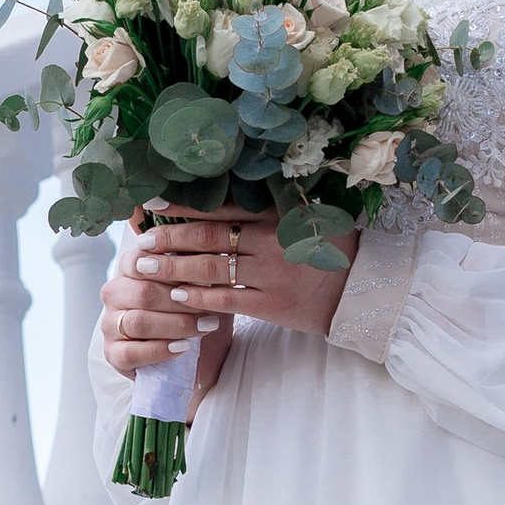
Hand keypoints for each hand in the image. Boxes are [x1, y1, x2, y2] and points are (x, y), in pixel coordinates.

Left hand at [98, 211, 353, 390]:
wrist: (362, 291)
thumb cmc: (330, 252)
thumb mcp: (305, 219)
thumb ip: (268, 210)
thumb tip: (223, 200)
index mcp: (276, 215)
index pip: (221, 206)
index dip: (184, 205)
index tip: (154, 203)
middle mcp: (270, 240)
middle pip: (208, 236)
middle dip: (170, 237)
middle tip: (142, 240)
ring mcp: (269, 273)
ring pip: (210, 267)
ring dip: (174, 266)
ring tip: (147, 266)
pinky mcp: (270, 304)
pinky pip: (225, 299)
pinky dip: (198, 297)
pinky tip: (176, 294)